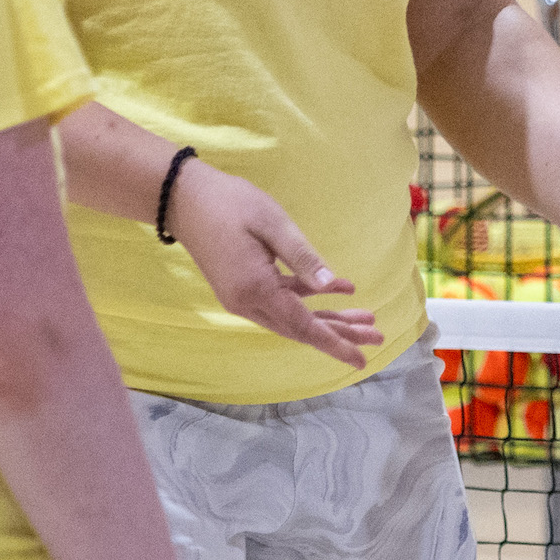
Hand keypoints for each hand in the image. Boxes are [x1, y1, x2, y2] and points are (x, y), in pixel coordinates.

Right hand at [176, 163, 382, 362]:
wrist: (183, 198)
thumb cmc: (230, 204)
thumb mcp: (273, 224)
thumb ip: (304, 258)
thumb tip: (333, 286)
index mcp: (255, 290)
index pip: (302, 326)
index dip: (334, 343)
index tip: (361, 360)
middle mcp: (247, 302)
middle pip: (300, 328)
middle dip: (340, 333)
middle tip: (376, 339)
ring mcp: (242, 297)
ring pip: (292, 317)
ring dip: (328, 318)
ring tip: (366, 319)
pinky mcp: (242, 286)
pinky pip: (281, 300)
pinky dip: (309, 297)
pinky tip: (339, 290)